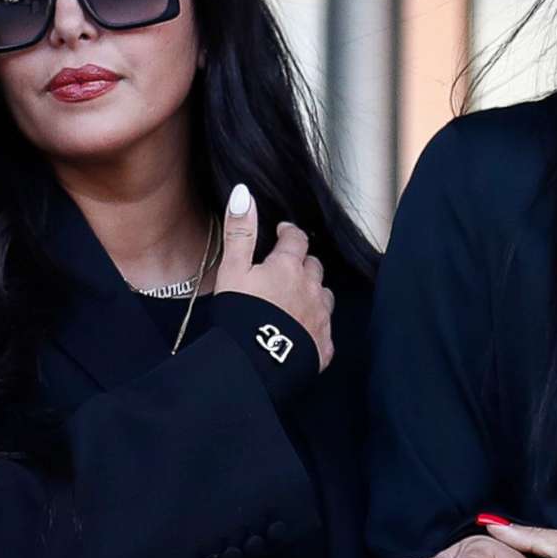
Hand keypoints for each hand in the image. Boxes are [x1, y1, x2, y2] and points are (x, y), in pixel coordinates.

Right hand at [214, 183, 333, 370]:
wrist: (253, 364)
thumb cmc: (240, 315)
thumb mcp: (232, 270)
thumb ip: (239, 232)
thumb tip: (243, 193)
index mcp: (288, 267)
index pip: (296, 239)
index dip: (289, 232)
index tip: (282, 231)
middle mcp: (311, 288)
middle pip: (314, 266)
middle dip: (303, 263)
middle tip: (287, 267)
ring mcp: (320, 318)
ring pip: (324, 295)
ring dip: (313, 292)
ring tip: (297, 299)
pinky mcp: (323, 346)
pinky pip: (324, 330)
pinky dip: (315, 326)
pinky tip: (303, 332)